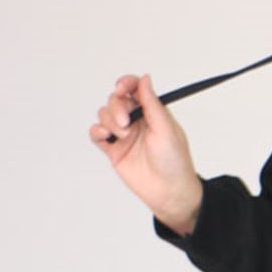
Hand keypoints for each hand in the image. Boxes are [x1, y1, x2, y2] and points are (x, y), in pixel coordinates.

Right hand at [88, 72, 203, 233]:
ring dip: (110, 121)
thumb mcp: (166, 129)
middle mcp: (137, 121)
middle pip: (115, 100)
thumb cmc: (174, 162)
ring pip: (104, 114)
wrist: (168, 192)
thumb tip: (145, 79)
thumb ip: (152, 103)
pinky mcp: (113, 149)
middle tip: (125, 122)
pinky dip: (97, 131)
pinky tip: (106, 136)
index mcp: (152, 112)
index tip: (122, 87)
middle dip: (116, 107)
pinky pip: (97, 133)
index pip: (134, 89)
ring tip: (124, 135)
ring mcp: (124, 135)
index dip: (126, 84)